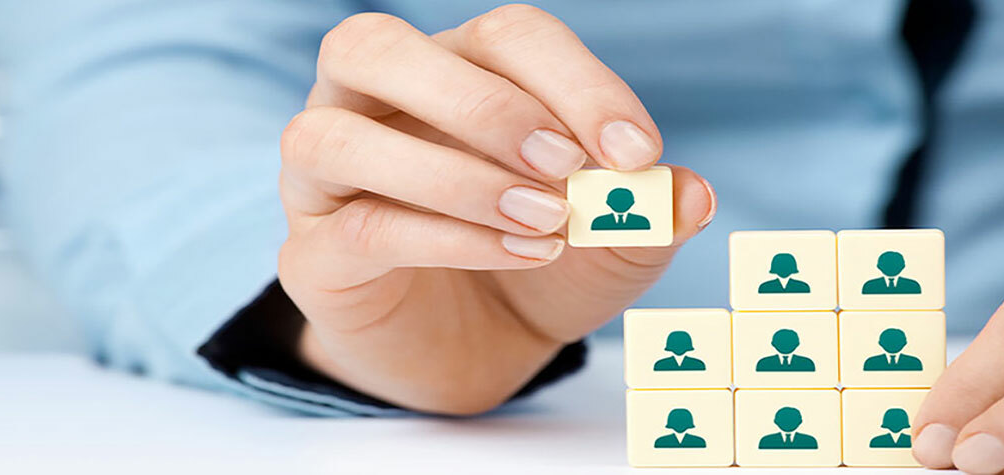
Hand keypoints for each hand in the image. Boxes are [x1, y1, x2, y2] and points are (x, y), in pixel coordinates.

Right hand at [276, 6, 715, 414]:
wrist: (473, 358)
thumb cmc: (534, 270)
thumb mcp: (611, 245)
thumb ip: (646, 212)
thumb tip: (691, 193)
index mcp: (450, 72)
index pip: (500, 37)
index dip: (574, 81)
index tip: (638, 151)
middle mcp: (370, 106)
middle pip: (375, 47)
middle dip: (481, 102)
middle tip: (567, 165)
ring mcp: (324, 179)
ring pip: (336, 135)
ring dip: (450, 172)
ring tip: (542, 218)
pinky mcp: (312, 255)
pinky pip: (359, 229)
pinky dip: (447, 238)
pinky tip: (520, 254)